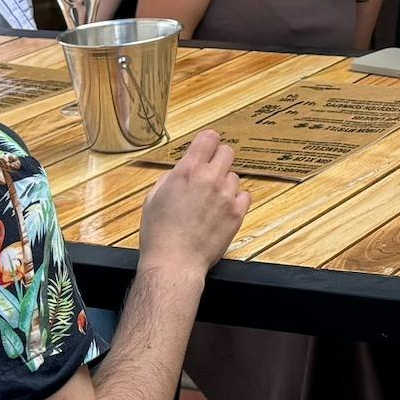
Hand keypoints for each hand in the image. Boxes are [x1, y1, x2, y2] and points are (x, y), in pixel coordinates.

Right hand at [137, 131, 249, 275]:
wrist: (174, 262)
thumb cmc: (159, 234)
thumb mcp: (153, 197)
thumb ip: (172, 177)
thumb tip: (184, 168)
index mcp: (186, 172)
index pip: (208, 138)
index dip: (208, 142)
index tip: (207, 148)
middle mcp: (209, 179)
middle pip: (227, 151)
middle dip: (218, 159)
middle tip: (210, 173)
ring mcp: (225, 195)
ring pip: (235, 175)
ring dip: (225, 183)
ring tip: (211, 200)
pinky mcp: (237, 212)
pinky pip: (245, 195)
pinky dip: (236, 200)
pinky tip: (223, 209)